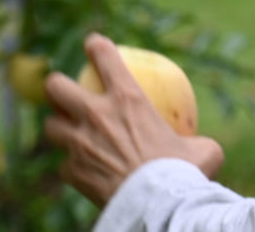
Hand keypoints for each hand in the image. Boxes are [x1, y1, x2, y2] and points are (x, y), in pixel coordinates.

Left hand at [43, 33, 224, 205]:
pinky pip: (65, 166)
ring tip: (68, 135)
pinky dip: (73, 169)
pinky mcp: (72, 171)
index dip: (95, 45)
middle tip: (65, 94)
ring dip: (59, 129)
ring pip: (51, 126)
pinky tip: (83, 173)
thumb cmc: (185, 177)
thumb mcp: (203, 151)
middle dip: (56, 86)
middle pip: (55, 86)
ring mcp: (79, 142)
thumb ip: (197, 142)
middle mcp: (96, 114)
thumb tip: (203, 144)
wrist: (160, 209)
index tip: (93, 45)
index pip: (103, 55)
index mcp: (127, 98)